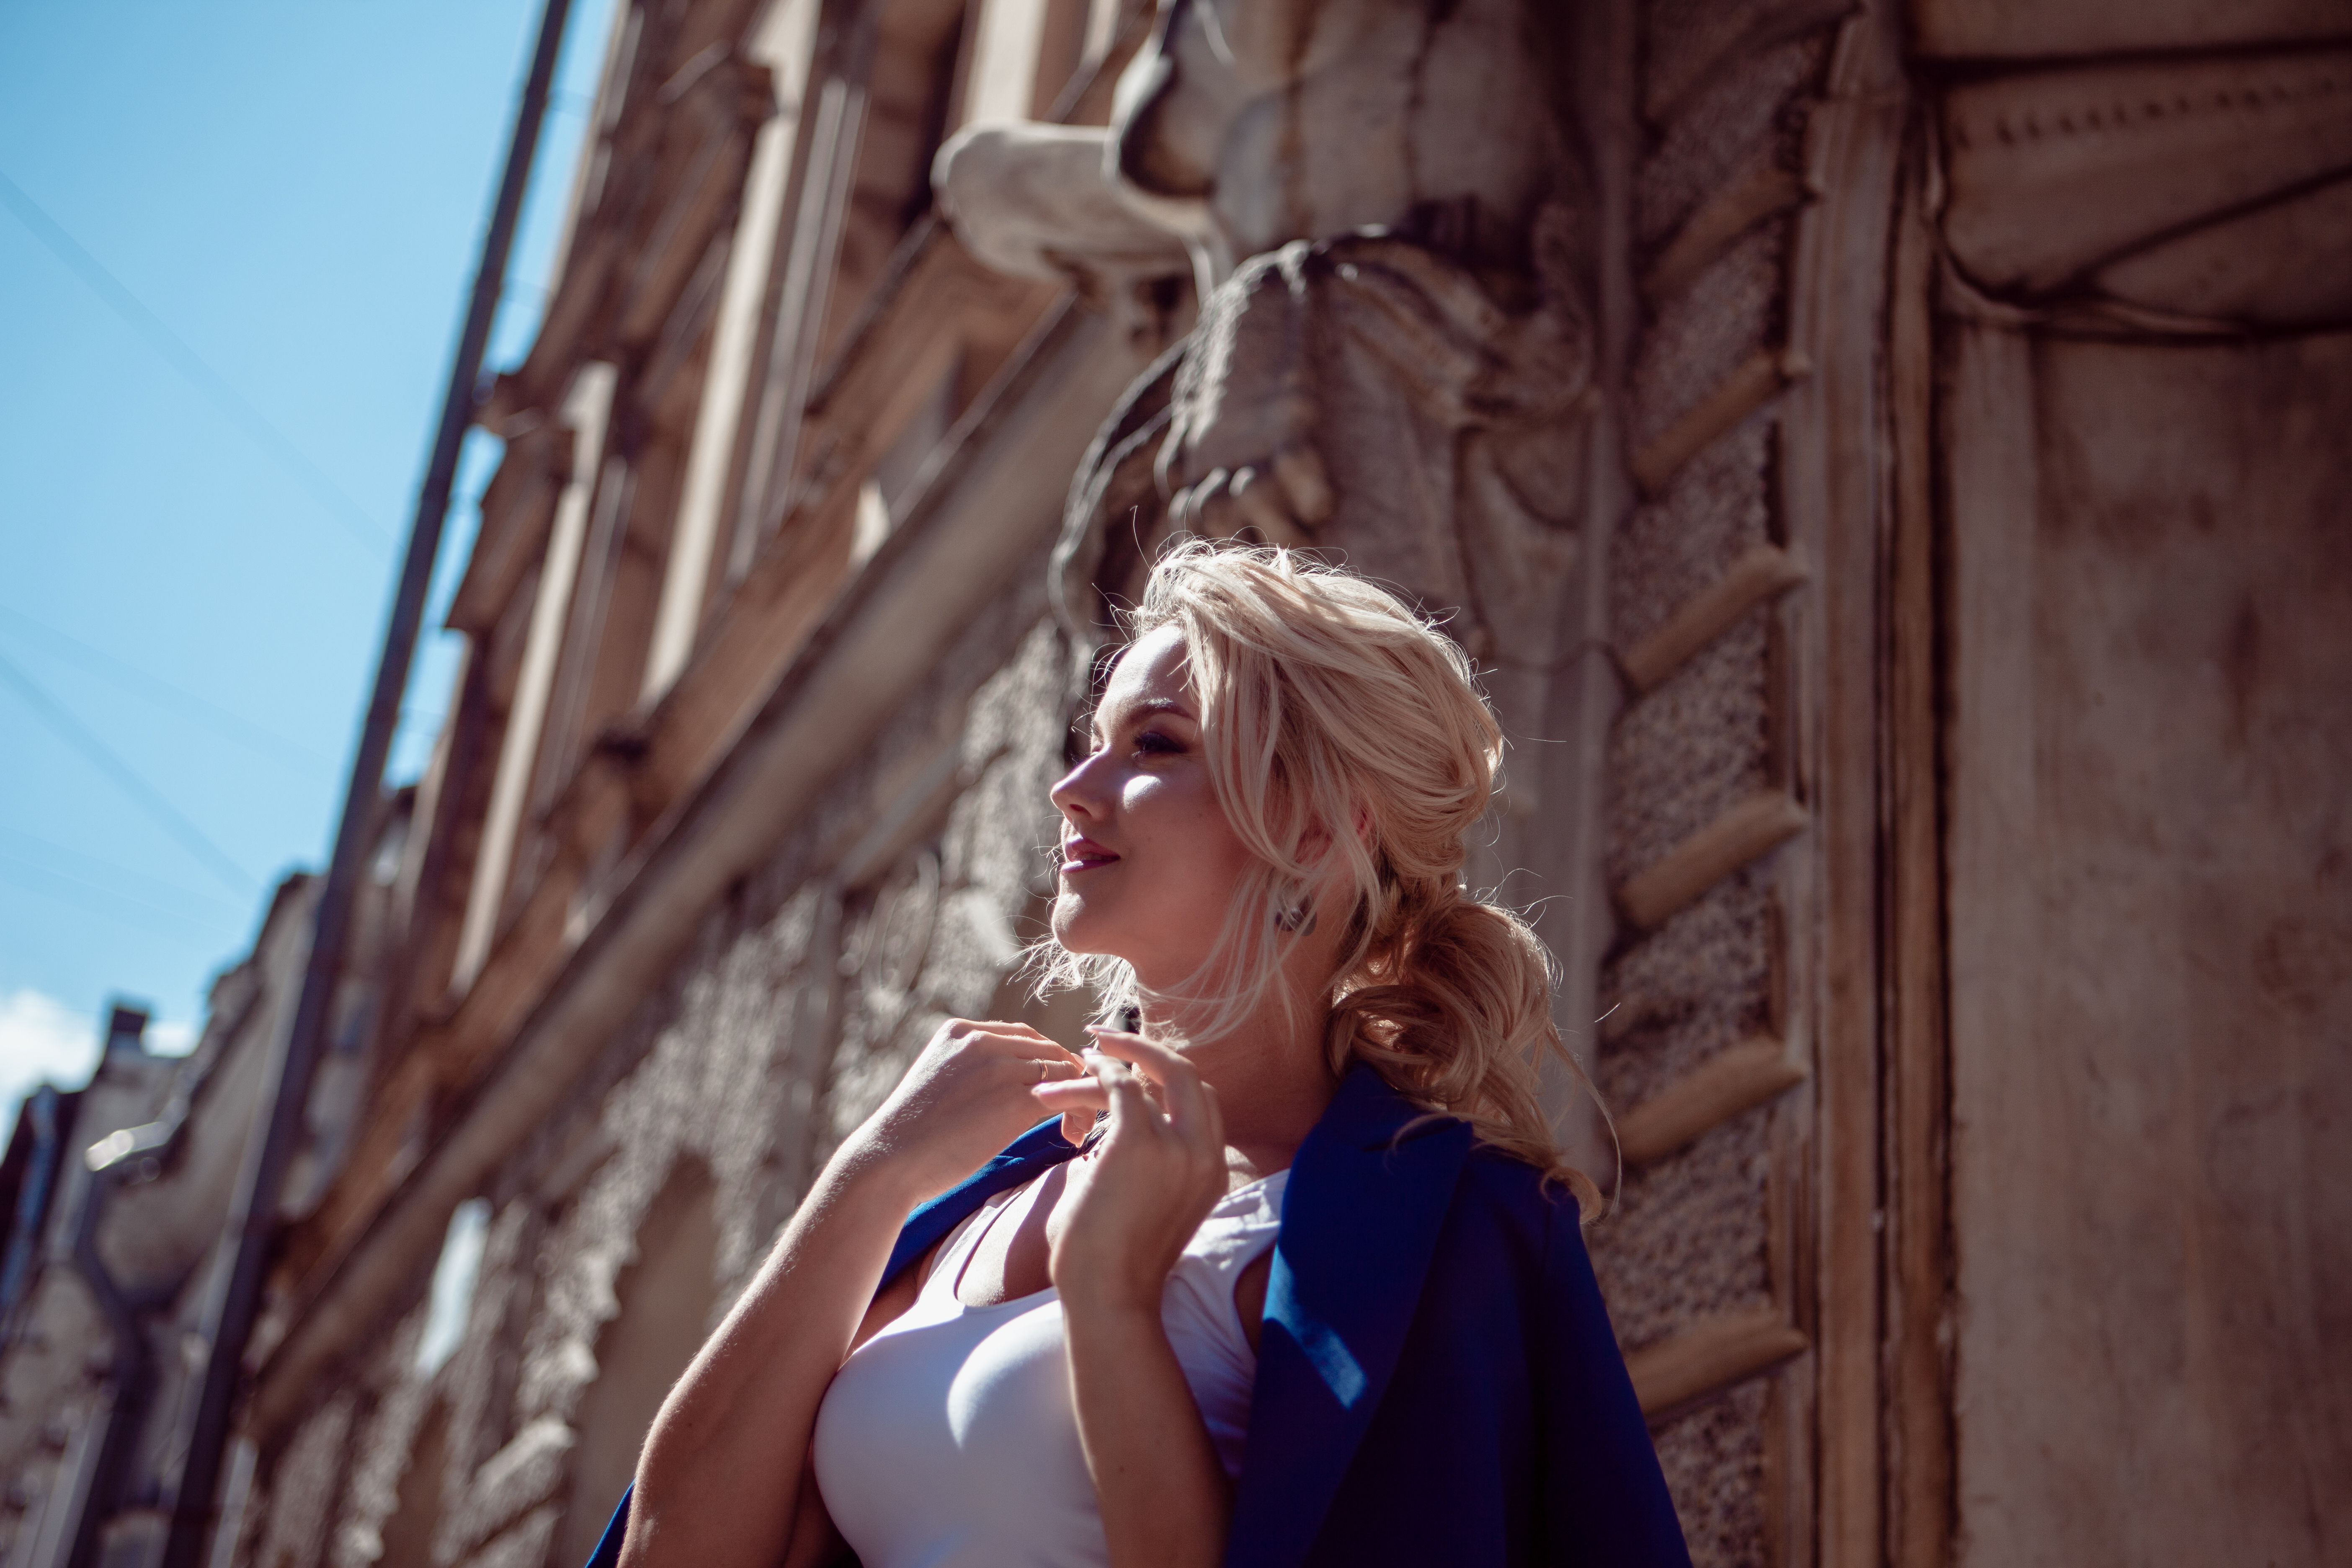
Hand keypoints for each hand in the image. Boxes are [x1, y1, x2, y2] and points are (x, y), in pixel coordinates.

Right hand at [835, 1018, 1086, 1205]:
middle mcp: (982, 1040)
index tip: (1055, 1085)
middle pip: (1047, 1049)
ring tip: (1077, 1128)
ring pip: (1062, 1071)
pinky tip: (1074, 1136)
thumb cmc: (910, 1135)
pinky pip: (1065, 1097)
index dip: (1045, 1059)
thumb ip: (969, 1070)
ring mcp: (999, 1067)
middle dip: (1066, 1077)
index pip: (1022, 1035)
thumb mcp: (938, 1081)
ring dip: (1077, 1097)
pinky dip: (1078, 1113)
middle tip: (1074, 1108)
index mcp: (960, 1030)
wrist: (889, 1160)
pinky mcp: (1014, 1099)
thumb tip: (1003, 1086)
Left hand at [1032, 1026, 1226, 1316]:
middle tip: (1109, 1038)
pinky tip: (1073, 1071)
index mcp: (1213, 1171)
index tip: (1134, 1067)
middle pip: (1189, 1076)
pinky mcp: (1138, 1142)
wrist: (1108, 1298)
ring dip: (1103, 1069)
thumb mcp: (1144, 1209)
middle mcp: (1205, 1154)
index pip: (1203, 1102)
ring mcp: (1177, 1146)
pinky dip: (1097, 1071)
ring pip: (1142, 1079)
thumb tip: (1102, 1140)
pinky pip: (1118, 1086)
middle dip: (1148, 1050)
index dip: (1168, 1077)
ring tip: (1068, 1064)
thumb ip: (1140, 1168)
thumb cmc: (1113, 1264)